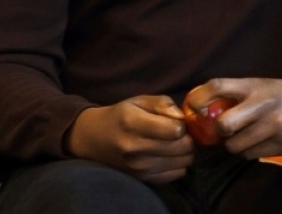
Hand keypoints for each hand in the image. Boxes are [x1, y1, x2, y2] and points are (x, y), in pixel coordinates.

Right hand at [65, 94, 193, 183]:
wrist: (94, 139)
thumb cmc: (120, 116)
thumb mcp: (139, 101)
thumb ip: (163, 104)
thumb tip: (183, 117)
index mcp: (133, 124)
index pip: (175, 130)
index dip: (182, 124)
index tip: (176, 122)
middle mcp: (135, 148)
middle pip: (183, 147)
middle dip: (187, 138)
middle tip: (178, 134)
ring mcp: (139, 168)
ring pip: (183, 162)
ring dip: (184, 152)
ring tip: (173, 144)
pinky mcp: (143, 179)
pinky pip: (177, 174)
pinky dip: (178, 164)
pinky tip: (168, 156)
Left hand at [186, 73, 281, 159]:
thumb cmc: (281, 94)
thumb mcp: (259, 86)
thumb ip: (234, 96)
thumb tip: (200, 113)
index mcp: (254, 85)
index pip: (217, 86)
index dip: (199, 99)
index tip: (194, 109)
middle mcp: (263, 103)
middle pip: (224, 124)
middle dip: (220, 132)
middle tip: (226, 131)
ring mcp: (275, 124)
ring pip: (236, 146)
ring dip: (235, 145)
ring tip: (246, 136)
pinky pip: (252, 155)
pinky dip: (250, 151)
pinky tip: (261, 141)